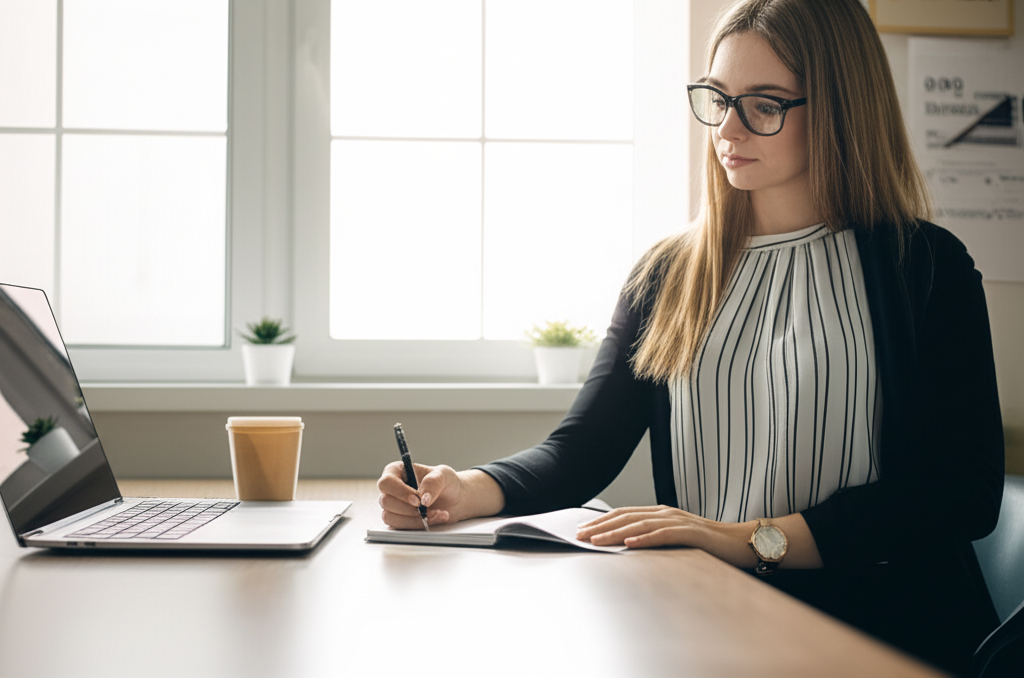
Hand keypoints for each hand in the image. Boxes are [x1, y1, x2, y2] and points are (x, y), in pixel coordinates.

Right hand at [376, 462, 463, 528]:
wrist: (454, 499)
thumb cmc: (446, 482)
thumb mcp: (443, 475)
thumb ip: (433, 483)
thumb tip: (423, 499)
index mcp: (396, 472)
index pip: (386, 482)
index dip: (399, 493)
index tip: (417, 501)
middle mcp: (391, 489)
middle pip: (385, 502)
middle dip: (408, 509)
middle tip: (428, 509)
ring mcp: (393, 507)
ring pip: (390, 517)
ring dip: (414, 519)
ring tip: (436, 513)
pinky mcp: (399, 521)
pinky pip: (400, 528)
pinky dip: (418, 526)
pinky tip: (435, 519)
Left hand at [575, 505, 758, 568]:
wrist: (743, 542)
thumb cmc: (709, 544)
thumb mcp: (676, 538)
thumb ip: (655, 538)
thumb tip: (627, 545)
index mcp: (661, 513)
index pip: (624, 514)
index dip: (601, 520)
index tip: (581, 529)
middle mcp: (667, 513)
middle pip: (627, 517)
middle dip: (601, 526)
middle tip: (579, 535)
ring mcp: (679, 521)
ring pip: (640, 525)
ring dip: (615, 533)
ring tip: (596, 540)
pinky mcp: (691, 534)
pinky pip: (663, 535)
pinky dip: (644, 539)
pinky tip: (629, 545)